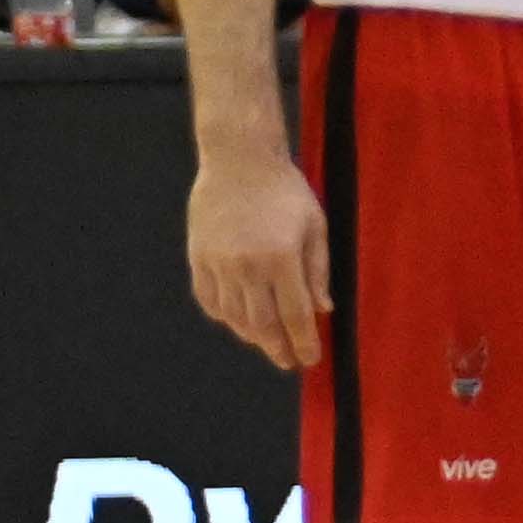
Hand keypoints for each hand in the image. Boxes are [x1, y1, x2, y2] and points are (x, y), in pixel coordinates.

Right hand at [189, 148, 330, 369]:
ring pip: (234, 317)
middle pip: (263, 324)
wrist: (238, 160)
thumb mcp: (315, 225)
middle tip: (288, 361)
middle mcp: (247, 267)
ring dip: (252, 336)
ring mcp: (219, 264)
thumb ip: (318, 270)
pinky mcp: (198, 258)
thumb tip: (323, 310)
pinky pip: (209, 300)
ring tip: (266, 343)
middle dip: (278, 348)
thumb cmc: (284, 190)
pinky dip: (223, 316)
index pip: (295, 315)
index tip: (309, 360)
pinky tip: (236, 320)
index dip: (303, 342)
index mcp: (281, 258)